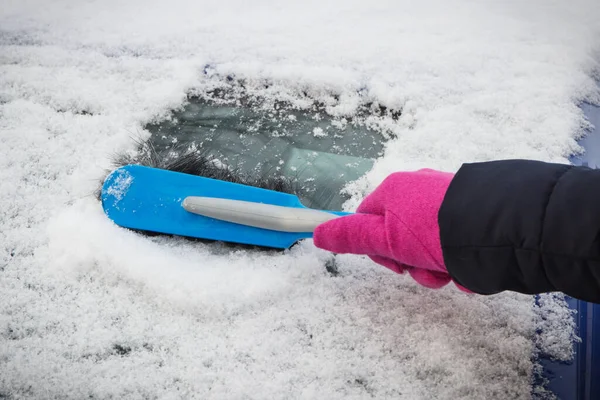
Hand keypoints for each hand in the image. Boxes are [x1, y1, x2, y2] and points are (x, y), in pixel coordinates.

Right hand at [313, 169, 469, 291]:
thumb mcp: (385, 239)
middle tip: (424, 270)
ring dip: (434, 266)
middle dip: (409, 261)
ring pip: (426, 242)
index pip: (366, 220)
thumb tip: (317, 233)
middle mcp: (417, 189)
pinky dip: (456, 258)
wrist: (497, 229)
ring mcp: (446, 199)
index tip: (393, 263)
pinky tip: (467, 267)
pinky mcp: (470, 210)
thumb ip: (350, 237)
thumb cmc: (433, 232)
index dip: (376, 249)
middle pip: (397, 235)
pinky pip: (452, 239)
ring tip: (450, 272)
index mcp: (393, 190)